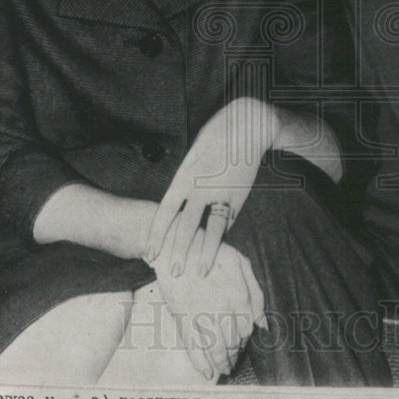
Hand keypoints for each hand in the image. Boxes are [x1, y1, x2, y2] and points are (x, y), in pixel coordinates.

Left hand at [145, 97, 277, 275]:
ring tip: (200, 272)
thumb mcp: (194, 153)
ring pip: (211, 230)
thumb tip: (178, 199)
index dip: (157, 235)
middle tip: (172, 272)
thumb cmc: (217, 135)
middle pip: (186, 226)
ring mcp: (222, 194)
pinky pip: (229, 220)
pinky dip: (222, 236)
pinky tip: (218, 252)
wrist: (248, 125)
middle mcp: (201, 188)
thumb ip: (186, 177)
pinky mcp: (240, 195)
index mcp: (185, 176)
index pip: (166, 212)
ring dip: (205, 253)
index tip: (150, 253)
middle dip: (178, 252)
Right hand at [153, 226, 265, 379]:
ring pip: (216, 348)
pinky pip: (193, 346)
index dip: (246, 339)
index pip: (248, 328)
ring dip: (222, 362)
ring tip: (224, 370)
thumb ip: (255, 292)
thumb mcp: (240, 263)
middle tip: (232, 360)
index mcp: (239, 294)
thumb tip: (263, 324)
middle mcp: (223, 307)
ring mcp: (201, 314)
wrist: (176, 245)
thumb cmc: (211, 251)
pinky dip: (201, 364)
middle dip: (234, 354)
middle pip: (233, 341)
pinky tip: (208, 374)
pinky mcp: (182, 317)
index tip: (241, 343)